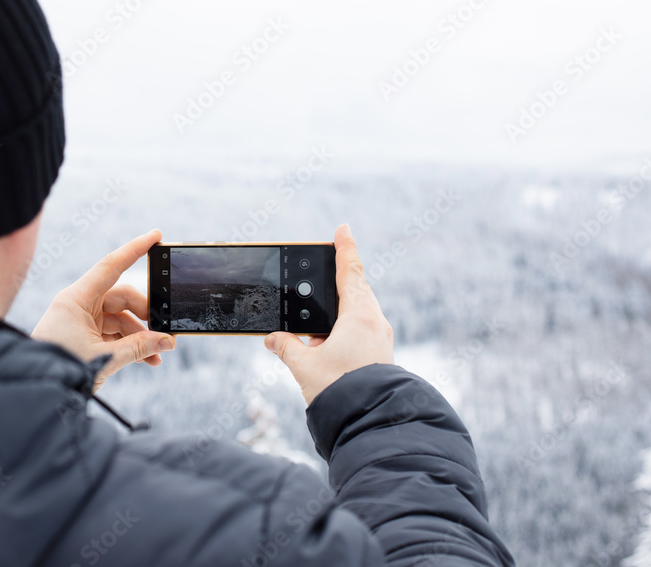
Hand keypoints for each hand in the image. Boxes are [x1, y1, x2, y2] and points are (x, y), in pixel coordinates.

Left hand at [32, 229, 176, 392]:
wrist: (34, 391)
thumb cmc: (60, 369)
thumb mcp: (104, 358)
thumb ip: (138, 348)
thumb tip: (166, 341)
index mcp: (76, 299)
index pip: (111, 266)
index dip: (135, 249)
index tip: (156, 236)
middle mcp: (78, 304)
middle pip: (122, 298)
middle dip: (146, 315)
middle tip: (165, 331)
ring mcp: (80, 320)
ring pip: (120, 318)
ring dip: (140, 336)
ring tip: (158, 353)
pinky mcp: (82, 336)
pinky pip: (113, 333)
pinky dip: (129, 344)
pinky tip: (145, 359)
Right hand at [264, 223, 393, 404]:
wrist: (370, 421)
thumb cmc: (341, 391)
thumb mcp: (305, 367)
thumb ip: (287, 348)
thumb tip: (272, 340)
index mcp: (359, 315)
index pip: (350, 271)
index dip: (345, 248)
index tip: (343, 229)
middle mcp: (374, 323)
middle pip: (355, 289)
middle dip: (338, 280)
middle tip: (325, 268)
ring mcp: (378, 340)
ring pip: (357, 312)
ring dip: (338, 310)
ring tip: (315, 320)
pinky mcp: (378, 355)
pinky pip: (359, 330)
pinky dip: (343, 328)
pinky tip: (325, 343)